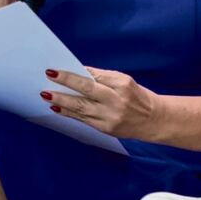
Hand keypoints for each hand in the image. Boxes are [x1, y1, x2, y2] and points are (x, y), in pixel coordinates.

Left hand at [40, 66, 161, 139]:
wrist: (154, 120)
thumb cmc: (137, 96)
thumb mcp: (125, 81)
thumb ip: (103, 78)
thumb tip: (79, 72)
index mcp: (122, 85)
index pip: (95, 77)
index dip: (75, 74)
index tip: (56, 70)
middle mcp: (116, 101)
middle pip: (87, 91)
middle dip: (66, 84)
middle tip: (48, 78)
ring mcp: (110, 117)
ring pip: (81, 108)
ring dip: (62, 101)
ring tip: (46, 95)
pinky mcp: (106, 129)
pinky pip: (83, 120)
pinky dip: (69, 114)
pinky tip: (57, 108)